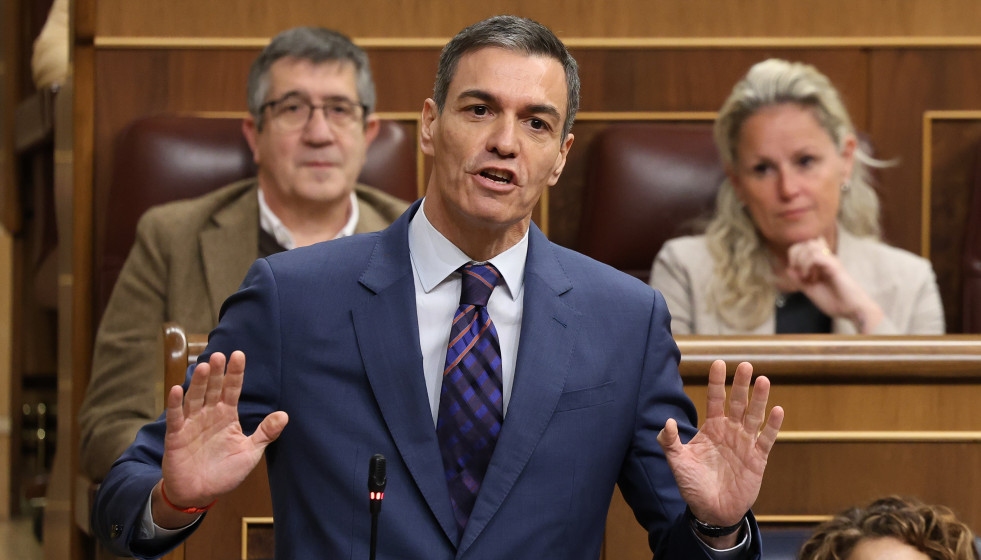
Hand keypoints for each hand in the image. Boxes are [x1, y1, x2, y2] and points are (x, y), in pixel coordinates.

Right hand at [153, 351, 287, 527]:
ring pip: (195, 399)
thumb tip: (285, 415)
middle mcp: (208, 415)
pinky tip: (177, 390)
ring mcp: (191, 424)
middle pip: (212, 390)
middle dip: (216, 373)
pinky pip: (175, 418)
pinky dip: (175, 404)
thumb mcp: (250, 452)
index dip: (235, 374)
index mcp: (227, 416)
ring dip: (198, 383)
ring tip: (203, 367)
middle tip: (219, 356)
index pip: (232, 390)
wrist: (200, 493)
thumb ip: (265, 433)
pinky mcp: (176, 436)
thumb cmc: (225, 472)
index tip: (239, 355)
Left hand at [658, 361, 783, 532]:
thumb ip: (670, 442)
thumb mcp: (677, 462)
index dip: (717, 382)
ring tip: (763, 380)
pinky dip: (772, 425)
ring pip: (754, 416)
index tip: (719, 363)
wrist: (711, 511)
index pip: (715, 399)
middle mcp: (730, 431)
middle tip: (746, 365)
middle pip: (738, 402)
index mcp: (711, 428)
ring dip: (759, 399)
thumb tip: (667, 422)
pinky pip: (766, 438)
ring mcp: (745, 443)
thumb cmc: (693, 485)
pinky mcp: (758, 458)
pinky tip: (777, 410)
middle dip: (741, 384)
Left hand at [780, 237, 882, 332]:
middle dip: (796, 255)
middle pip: (807, 242)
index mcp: (822, 263)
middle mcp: (827, 258)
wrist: (852, 310)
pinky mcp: (835, 266)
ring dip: (801, 260)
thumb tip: (788, 269)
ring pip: (810, 245)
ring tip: (804, 275)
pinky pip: (815, 256)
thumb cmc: (835, 301)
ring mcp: (831, 261)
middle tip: (798, 271)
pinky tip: (809, 277)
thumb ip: (799, 280)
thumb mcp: (811, 291)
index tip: (796, 272)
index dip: (795, 255)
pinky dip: (807, 265)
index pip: (805, 245)